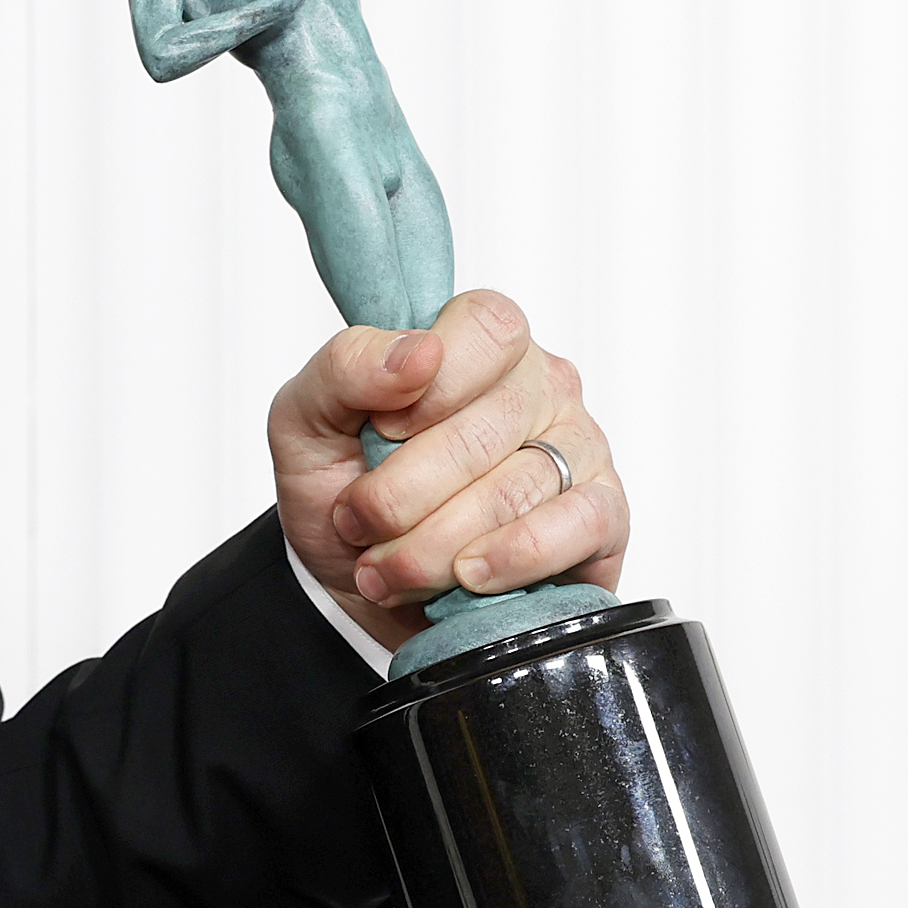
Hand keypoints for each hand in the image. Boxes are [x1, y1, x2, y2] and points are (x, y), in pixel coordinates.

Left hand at [269, 290, 625, 652]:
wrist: (358, 580)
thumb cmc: (341, 485)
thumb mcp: (305, 419)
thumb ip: (344, 367)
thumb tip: (418, 352)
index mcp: (476, 342)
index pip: (486, 327)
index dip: (432, 385)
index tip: (382, 430)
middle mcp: (540, 384)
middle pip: (485, 429)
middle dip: (401, 494)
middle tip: (357, 524)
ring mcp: (579, 447)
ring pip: (515, 490)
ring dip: (433, 545)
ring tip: (387, 569)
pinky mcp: (602, 516)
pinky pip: (577, 526)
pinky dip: (512, 558)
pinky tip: (468, 577)